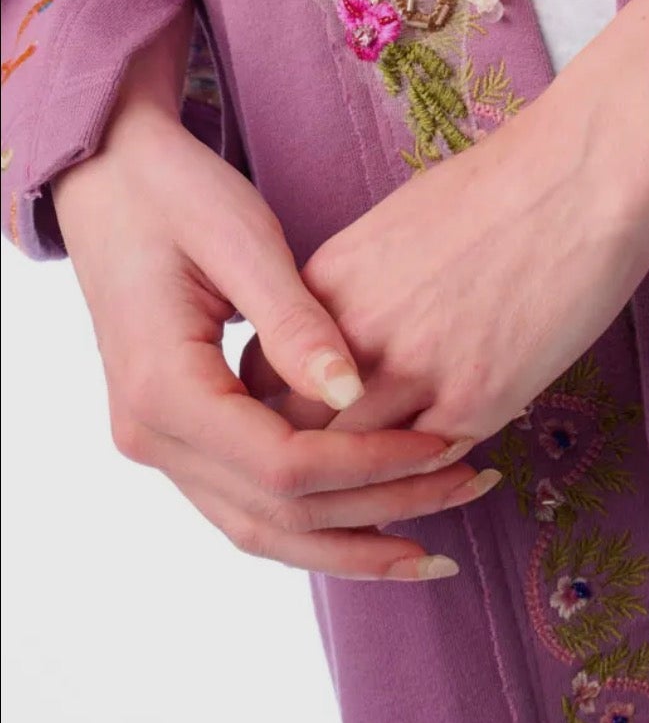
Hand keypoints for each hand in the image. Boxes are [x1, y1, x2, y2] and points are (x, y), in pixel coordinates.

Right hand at [54, 9, 498, 580]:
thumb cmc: (174, 193)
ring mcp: (161, 442)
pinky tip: (374, 517)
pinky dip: (314, 518)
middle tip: (465, 486)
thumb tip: (351, 390)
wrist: (110, 178)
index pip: (281, 466)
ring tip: (433, 543)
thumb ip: (293, 321)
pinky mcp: (182, 432)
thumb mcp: (241, 240)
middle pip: (276, 515)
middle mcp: (153, 436)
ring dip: (349, 539)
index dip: (368, 463)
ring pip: (261, 529)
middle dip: (376, 513)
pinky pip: (249, 501)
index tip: (442, 443)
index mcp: (163, 390)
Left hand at [275, 0, 648, 445]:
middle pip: (293, 426)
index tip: (301, 414)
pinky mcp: (476, 399)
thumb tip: (357, 322)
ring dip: (368, 474)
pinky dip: (431, 471)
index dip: (277, 400)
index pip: (263, 368)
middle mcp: (358, 330)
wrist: (583, 173)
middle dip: (307, 452)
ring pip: (353, 460)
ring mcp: (414, 370)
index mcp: (332, 277)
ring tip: (388, 480)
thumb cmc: (505, 180)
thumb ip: (364, 283)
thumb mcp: (402, 220)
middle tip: (332, 468)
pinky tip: (448, 467)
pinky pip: (429, 463)